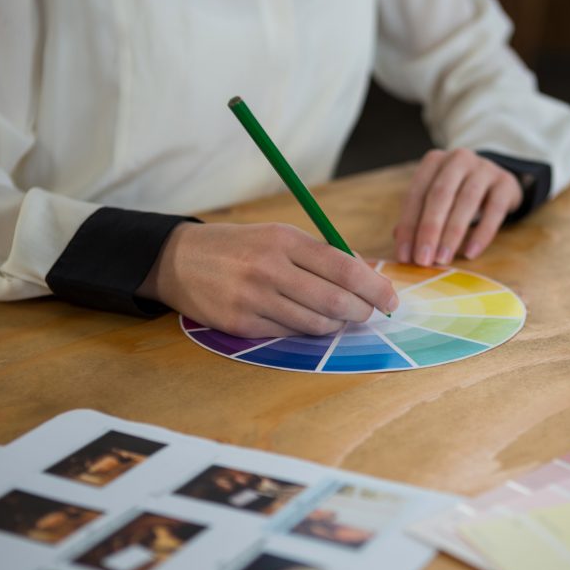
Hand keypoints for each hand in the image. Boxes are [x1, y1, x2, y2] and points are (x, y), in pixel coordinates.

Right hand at [139, 223, 398, 336]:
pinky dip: (305, 330)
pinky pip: (289, 334)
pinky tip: (304, 320)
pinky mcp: (241, 324)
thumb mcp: (278, 236)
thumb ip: (319, 255)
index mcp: (284, 240)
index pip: (343, 267)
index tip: (391, 299)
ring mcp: (254, 299)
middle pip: (335, 300)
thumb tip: (366, 278)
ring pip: (315, 323)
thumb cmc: (240, 246)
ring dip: (335, 324)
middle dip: (361, 311)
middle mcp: (269, 268)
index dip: (374, 287)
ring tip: (338, 316)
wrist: (178, 260)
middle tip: (369, 313)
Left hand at [394, 148, 521, 265]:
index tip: (403, 255)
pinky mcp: (506, 182)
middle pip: (440, 195)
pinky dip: (482, 234)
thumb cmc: (458, 193)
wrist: (497, 181)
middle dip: (429, 230)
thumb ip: (418, 219)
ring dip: (452, 234)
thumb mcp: (437, 200)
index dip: (408, 226)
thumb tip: (403, 248)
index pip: (416, 194)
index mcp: (434, 161)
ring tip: (442, 259)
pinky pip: (494, 210)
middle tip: (422, 260)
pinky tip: (470, 253)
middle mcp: (458, 159)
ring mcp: (484, 168)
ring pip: (466, 201)